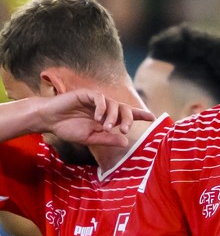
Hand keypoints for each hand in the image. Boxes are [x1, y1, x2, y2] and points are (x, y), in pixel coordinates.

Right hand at [34, 89, 154, 146]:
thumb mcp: (90, 138)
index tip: (153, 117)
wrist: (50, 121)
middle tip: (125, 130)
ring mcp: (96, 99)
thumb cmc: (69, 128)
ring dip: (112, 116)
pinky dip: (101, 108)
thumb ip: (107, 139)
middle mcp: (105, 107)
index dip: (140, 114)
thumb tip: (125, 142)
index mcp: (108, 117)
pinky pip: (99, 98)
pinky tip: (97, 118)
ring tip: (106, 127)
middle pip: (124, 109)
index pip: (127, 114)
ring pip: (113, 104)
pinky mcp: (86, 94)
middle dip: (128, 119)